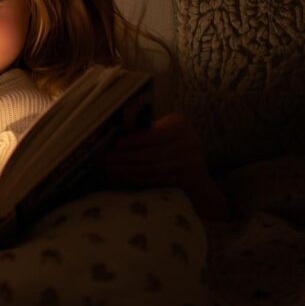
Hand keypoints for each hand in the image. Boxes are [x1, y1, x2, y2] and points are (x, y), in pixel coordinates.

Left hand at [103, 112, 228, 218]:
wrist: (195, 160)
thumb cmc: (172, 138)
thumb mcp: (164, 125)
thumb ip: (146, 127)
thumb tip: (117, 132)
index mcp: (180, 125)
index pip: (156, 135)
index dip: (136, 141)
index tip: (118, 144)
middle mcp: (188, 143)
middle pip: (153, 154)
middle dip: (127, 158)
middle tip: (109, 159)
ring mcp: (189, 163)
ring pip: (153, 169)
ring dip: (129, 170)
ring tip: (112, 169)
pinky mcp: (185, 179)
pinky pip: (157, 180)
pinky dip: (138, 178)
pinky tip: (124, 177)